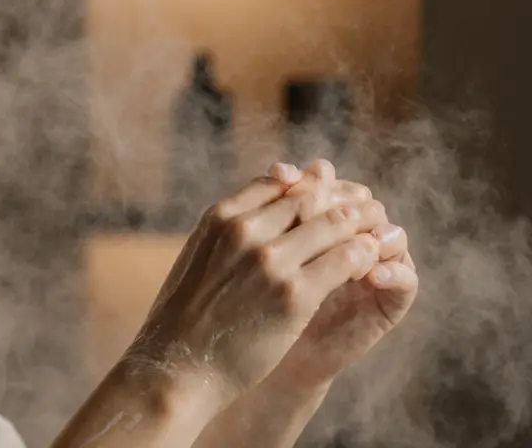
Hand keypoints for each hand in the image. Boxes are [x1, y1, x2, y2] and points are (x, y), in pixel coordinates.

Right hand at [124, 167, 380, 410]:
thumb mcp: (198, 257)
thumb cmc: (184, 319)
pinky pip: (346, 261)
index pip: (277, 183)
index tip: (325, 200)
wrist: (177, 368)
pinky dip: (363, 258)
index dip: (308, 188)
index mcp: (219, 218)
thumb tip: (256, 215)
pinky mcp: (295, 295)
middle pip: (310, 198)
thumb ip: (228, 232)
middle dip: (339, 204)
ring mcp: (271, 262)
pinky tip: (370, 267)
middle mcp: (245, 231)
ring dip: (359, 228)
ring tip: (373, 237)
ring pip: (335, 224)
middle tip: (363, 214)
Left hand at [267, 161, 419, 388]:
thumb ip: (269, 215)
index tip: (286, 176)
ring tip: (357, 237)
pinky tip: (371, 272)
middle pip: (361, 206)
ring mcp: (370, 269)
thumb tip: (284, 167)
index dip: (312, 180)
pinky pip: (406, 279)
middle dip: (344, 202)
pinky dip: (394, 271)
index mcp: (317, 224)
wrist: (257, 362)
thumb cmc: (247, 305)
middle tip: (325, 203)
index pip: (328, 187)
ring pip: (390, 234)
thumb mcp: (253, 255)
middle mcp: (347, 242)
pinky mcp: (386, 302)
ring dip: (375, 231)